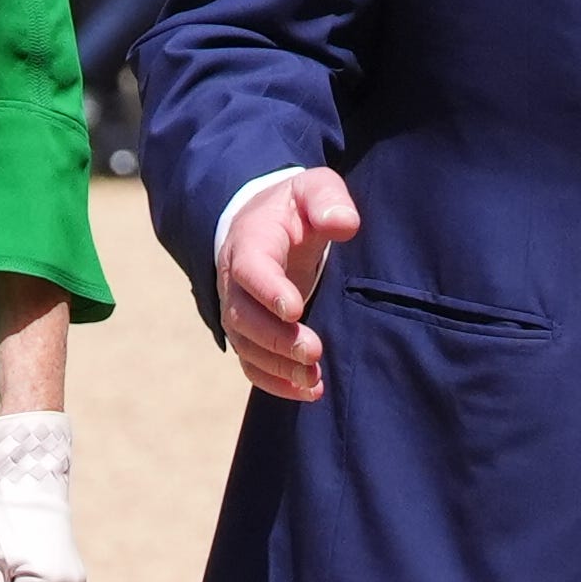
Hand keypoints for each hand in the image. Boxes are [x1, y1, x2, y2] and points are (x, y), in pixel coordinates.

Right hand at [219, 168, 360, 400]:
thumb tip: (345, 224)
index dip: (268, 290)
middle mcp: (235, 280)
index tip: (295, 309)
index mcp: (251, 242)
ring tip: (314, 379)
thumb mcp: (313, 189)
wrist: (264, 224)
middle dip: (276, 338)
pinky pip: (252, 364)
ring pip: (245, 345)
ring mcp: (239, 310)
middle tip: (313, 351)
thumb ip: (328, 199)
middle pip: (243, 315)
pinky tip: (307, 392)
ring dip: (277, 366)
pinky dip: (274, 382)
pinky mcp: (249, 333)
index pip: (251, 268)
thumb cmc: (295, 208)